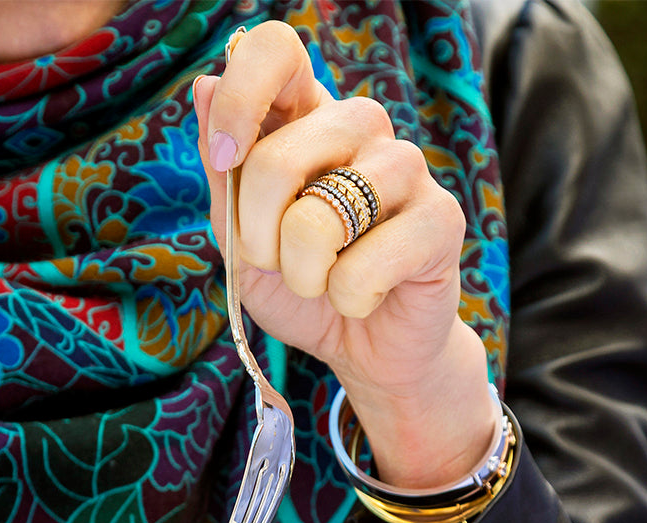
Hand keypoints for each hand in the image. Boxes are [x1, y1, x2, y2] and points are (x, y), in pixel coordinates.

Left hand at [193, 22, 497, 522]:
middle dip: (258, 233)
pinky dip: (347, 297)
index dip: (241, 96)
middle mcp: (360, 130)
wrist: (363, 349)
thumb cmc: (303, 289)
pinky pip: (365, 265)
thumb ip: (226, 175)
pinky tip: (363, 297)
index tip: (224, 161)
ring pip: (319, 217)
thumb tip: (205, 85)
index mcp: (307, 120)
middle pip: (280, 154)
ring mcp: (405, 169)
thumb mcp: (244, 241)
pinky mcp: (441, 219)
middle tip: (275, 264)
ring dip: (302, 274)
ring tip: (321, 283)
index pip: (275, 50)